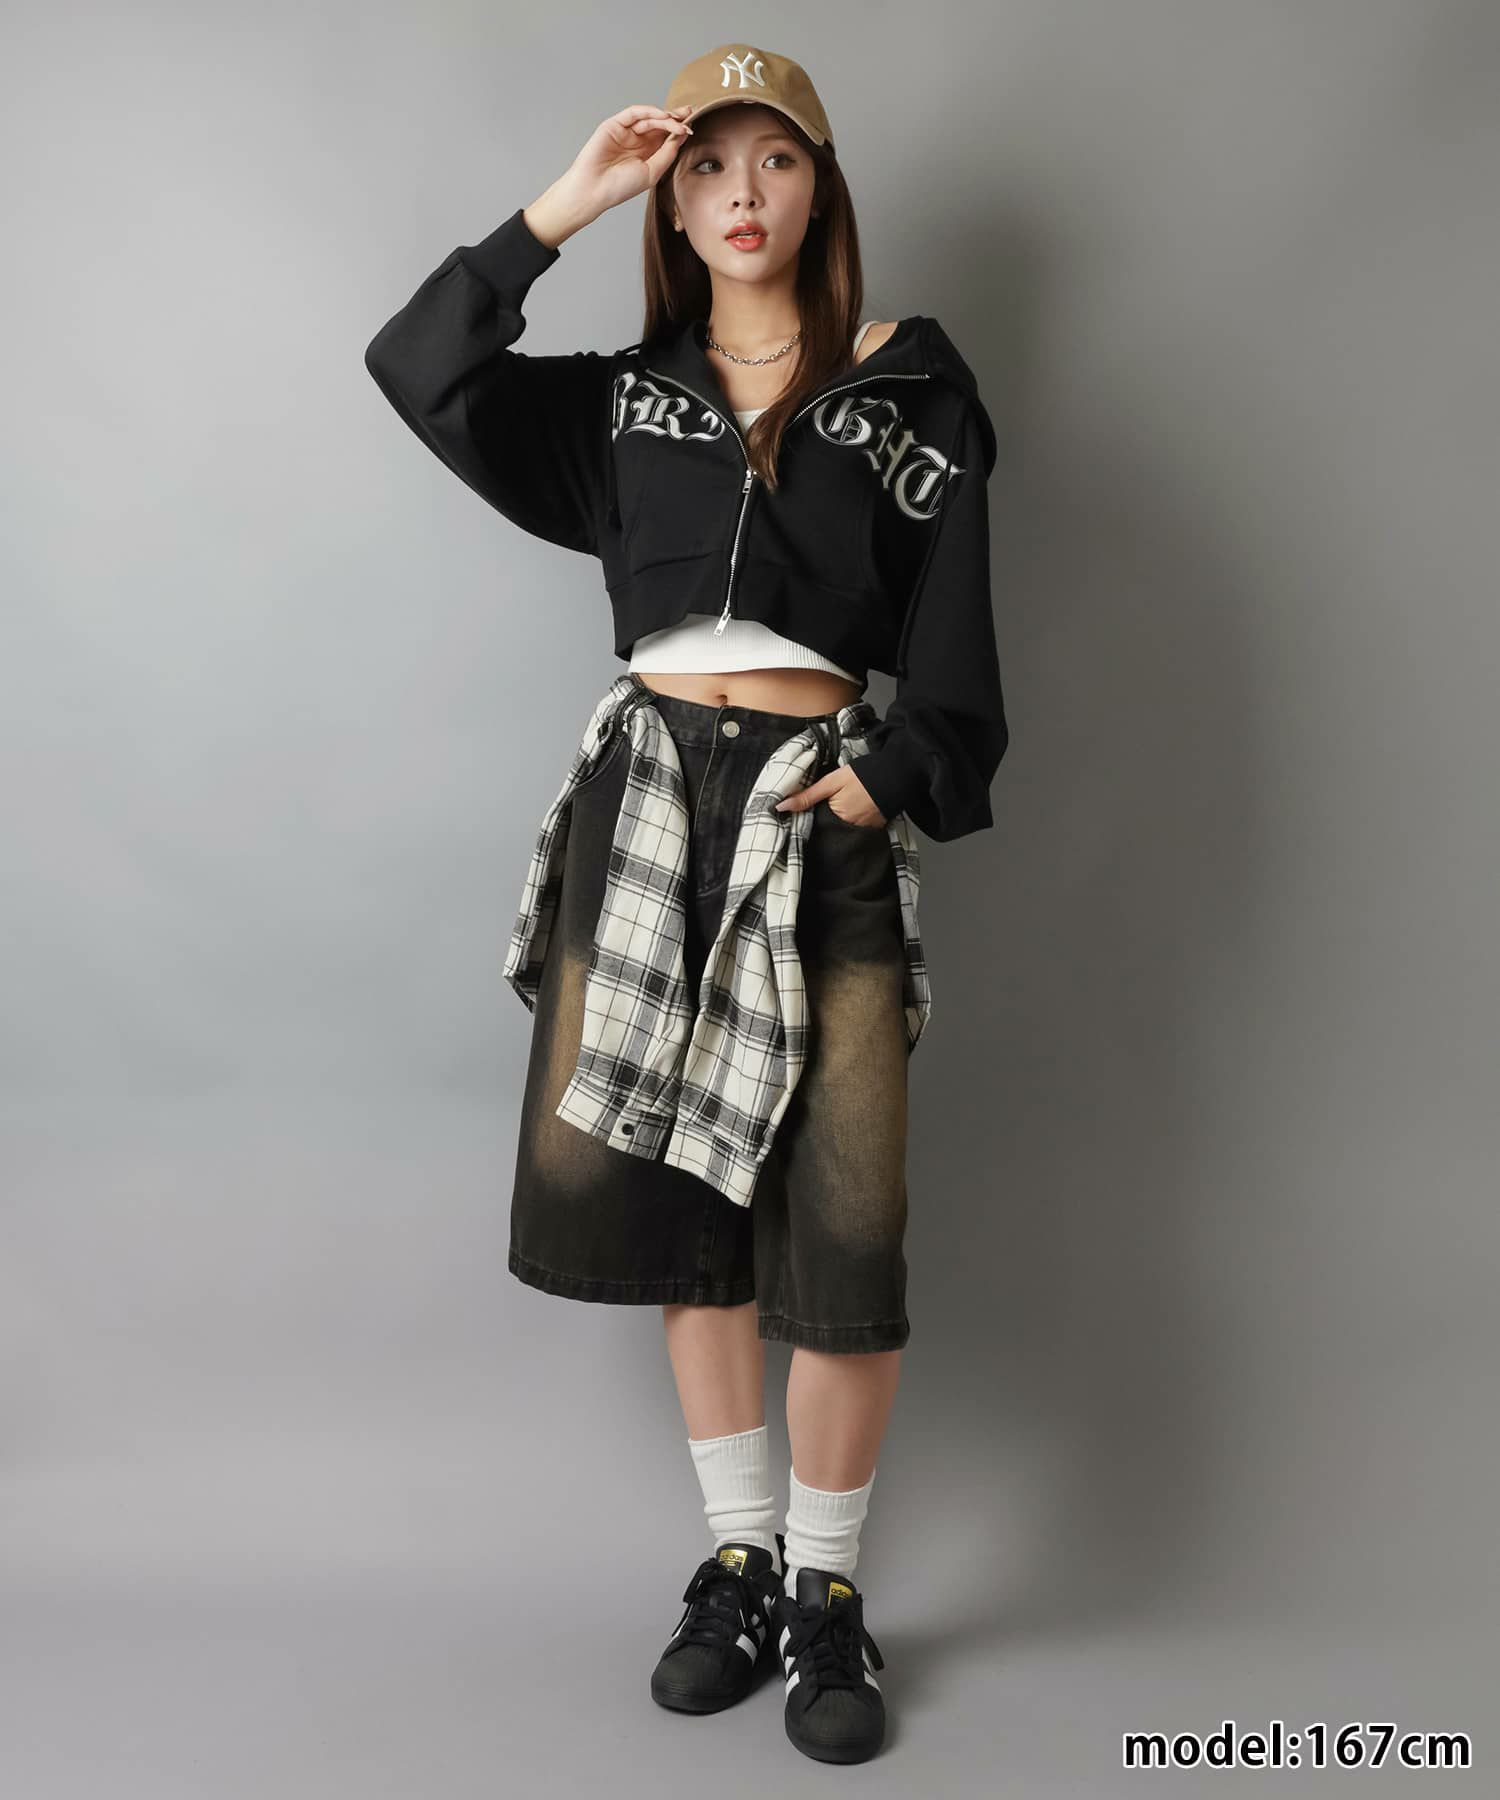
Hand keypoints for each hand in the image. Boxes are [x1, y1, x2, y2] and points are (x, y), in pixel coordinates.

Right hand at [534, 103, 695, 236]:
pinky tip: (663, 116)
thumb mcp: (652, 171)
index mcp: (646, 154)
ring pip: (649, 118)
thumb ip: (668, 153)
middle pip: (659, 124)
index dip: (679, 130)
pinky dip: (649, 112)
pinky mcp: (614, 125)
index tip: (693, 127)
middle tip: (690, 113)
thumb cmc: (620, 187)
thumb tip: (682, 134)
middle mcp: (637, 141)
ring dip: (665, 117)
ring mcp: (625, 132)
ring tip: (679, 119)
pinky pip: (634, 113)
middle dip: (675, 117)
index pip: (666, 137)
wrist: (594, 190)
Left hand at [775, 767, 887, 828]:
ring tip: (833, 810)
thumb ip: (807, 795)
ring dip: (833, 823)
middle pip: (826, 829)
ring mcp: (862, 831)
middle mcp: (848, 829)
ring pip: (839, 830)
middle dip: (819, 822)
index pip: (812, 824)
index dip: (804, 819)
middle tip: (815, 809)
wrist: (896, 775)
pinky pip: (855, 830)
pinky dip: (849, 823)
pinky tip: (848, 813)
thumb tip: (780, 806)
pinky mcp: (872, 829)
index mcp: (835, 817)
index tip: (794, 815)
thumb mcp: (831, 782)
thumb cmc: (863, 776)